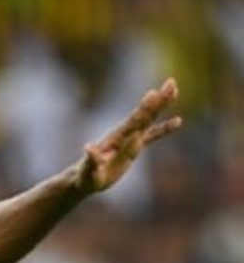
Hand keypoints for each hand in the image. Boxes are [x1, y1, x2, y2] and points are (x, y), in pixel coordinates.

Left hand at [77, 78, 182, 192]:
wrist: (85, 179)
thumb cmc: (86, 176)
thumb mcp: (88, 170)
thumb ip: (91, 160)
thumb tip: (88, 148)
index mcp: (115, 138)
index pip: (133, 121)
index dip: (144, 109)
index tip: (153, 93)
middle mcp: (124, 134)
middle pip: (144, 115)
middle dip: (158, 100)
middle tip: (171, 83)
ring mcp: (130, 139)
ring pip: (149, 120)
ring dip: (162, 106)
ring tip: (174, 91)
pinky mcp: (134, 147)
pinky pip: (152, 135)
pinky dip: (164, 128)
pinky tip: (178, 121)